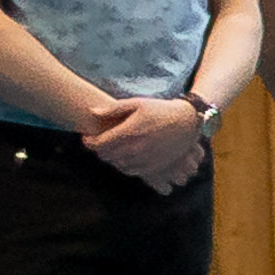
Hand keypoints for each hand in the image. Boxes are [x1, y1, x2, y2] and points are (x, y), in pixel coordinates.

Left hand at [82, 96, 205, 184]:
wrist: (187, 122)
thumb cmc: (161, 110)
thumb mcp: (137, 103)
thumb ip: (113, 109)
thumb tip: (92, 112)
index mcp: (129, 132)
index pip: (99, 144)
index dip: (88, 142)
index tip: (86, 137)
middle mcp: (136, 149)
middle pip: (106, 156)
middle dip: (99, 149)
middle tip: (99, 142)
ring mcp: (146, 159)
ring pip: (117, 164)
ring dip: (111, 158)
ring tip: (112, 149)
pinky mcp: (154, 167)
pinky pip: (131, 171)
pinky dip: (124, 165)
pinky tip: (125, 157)